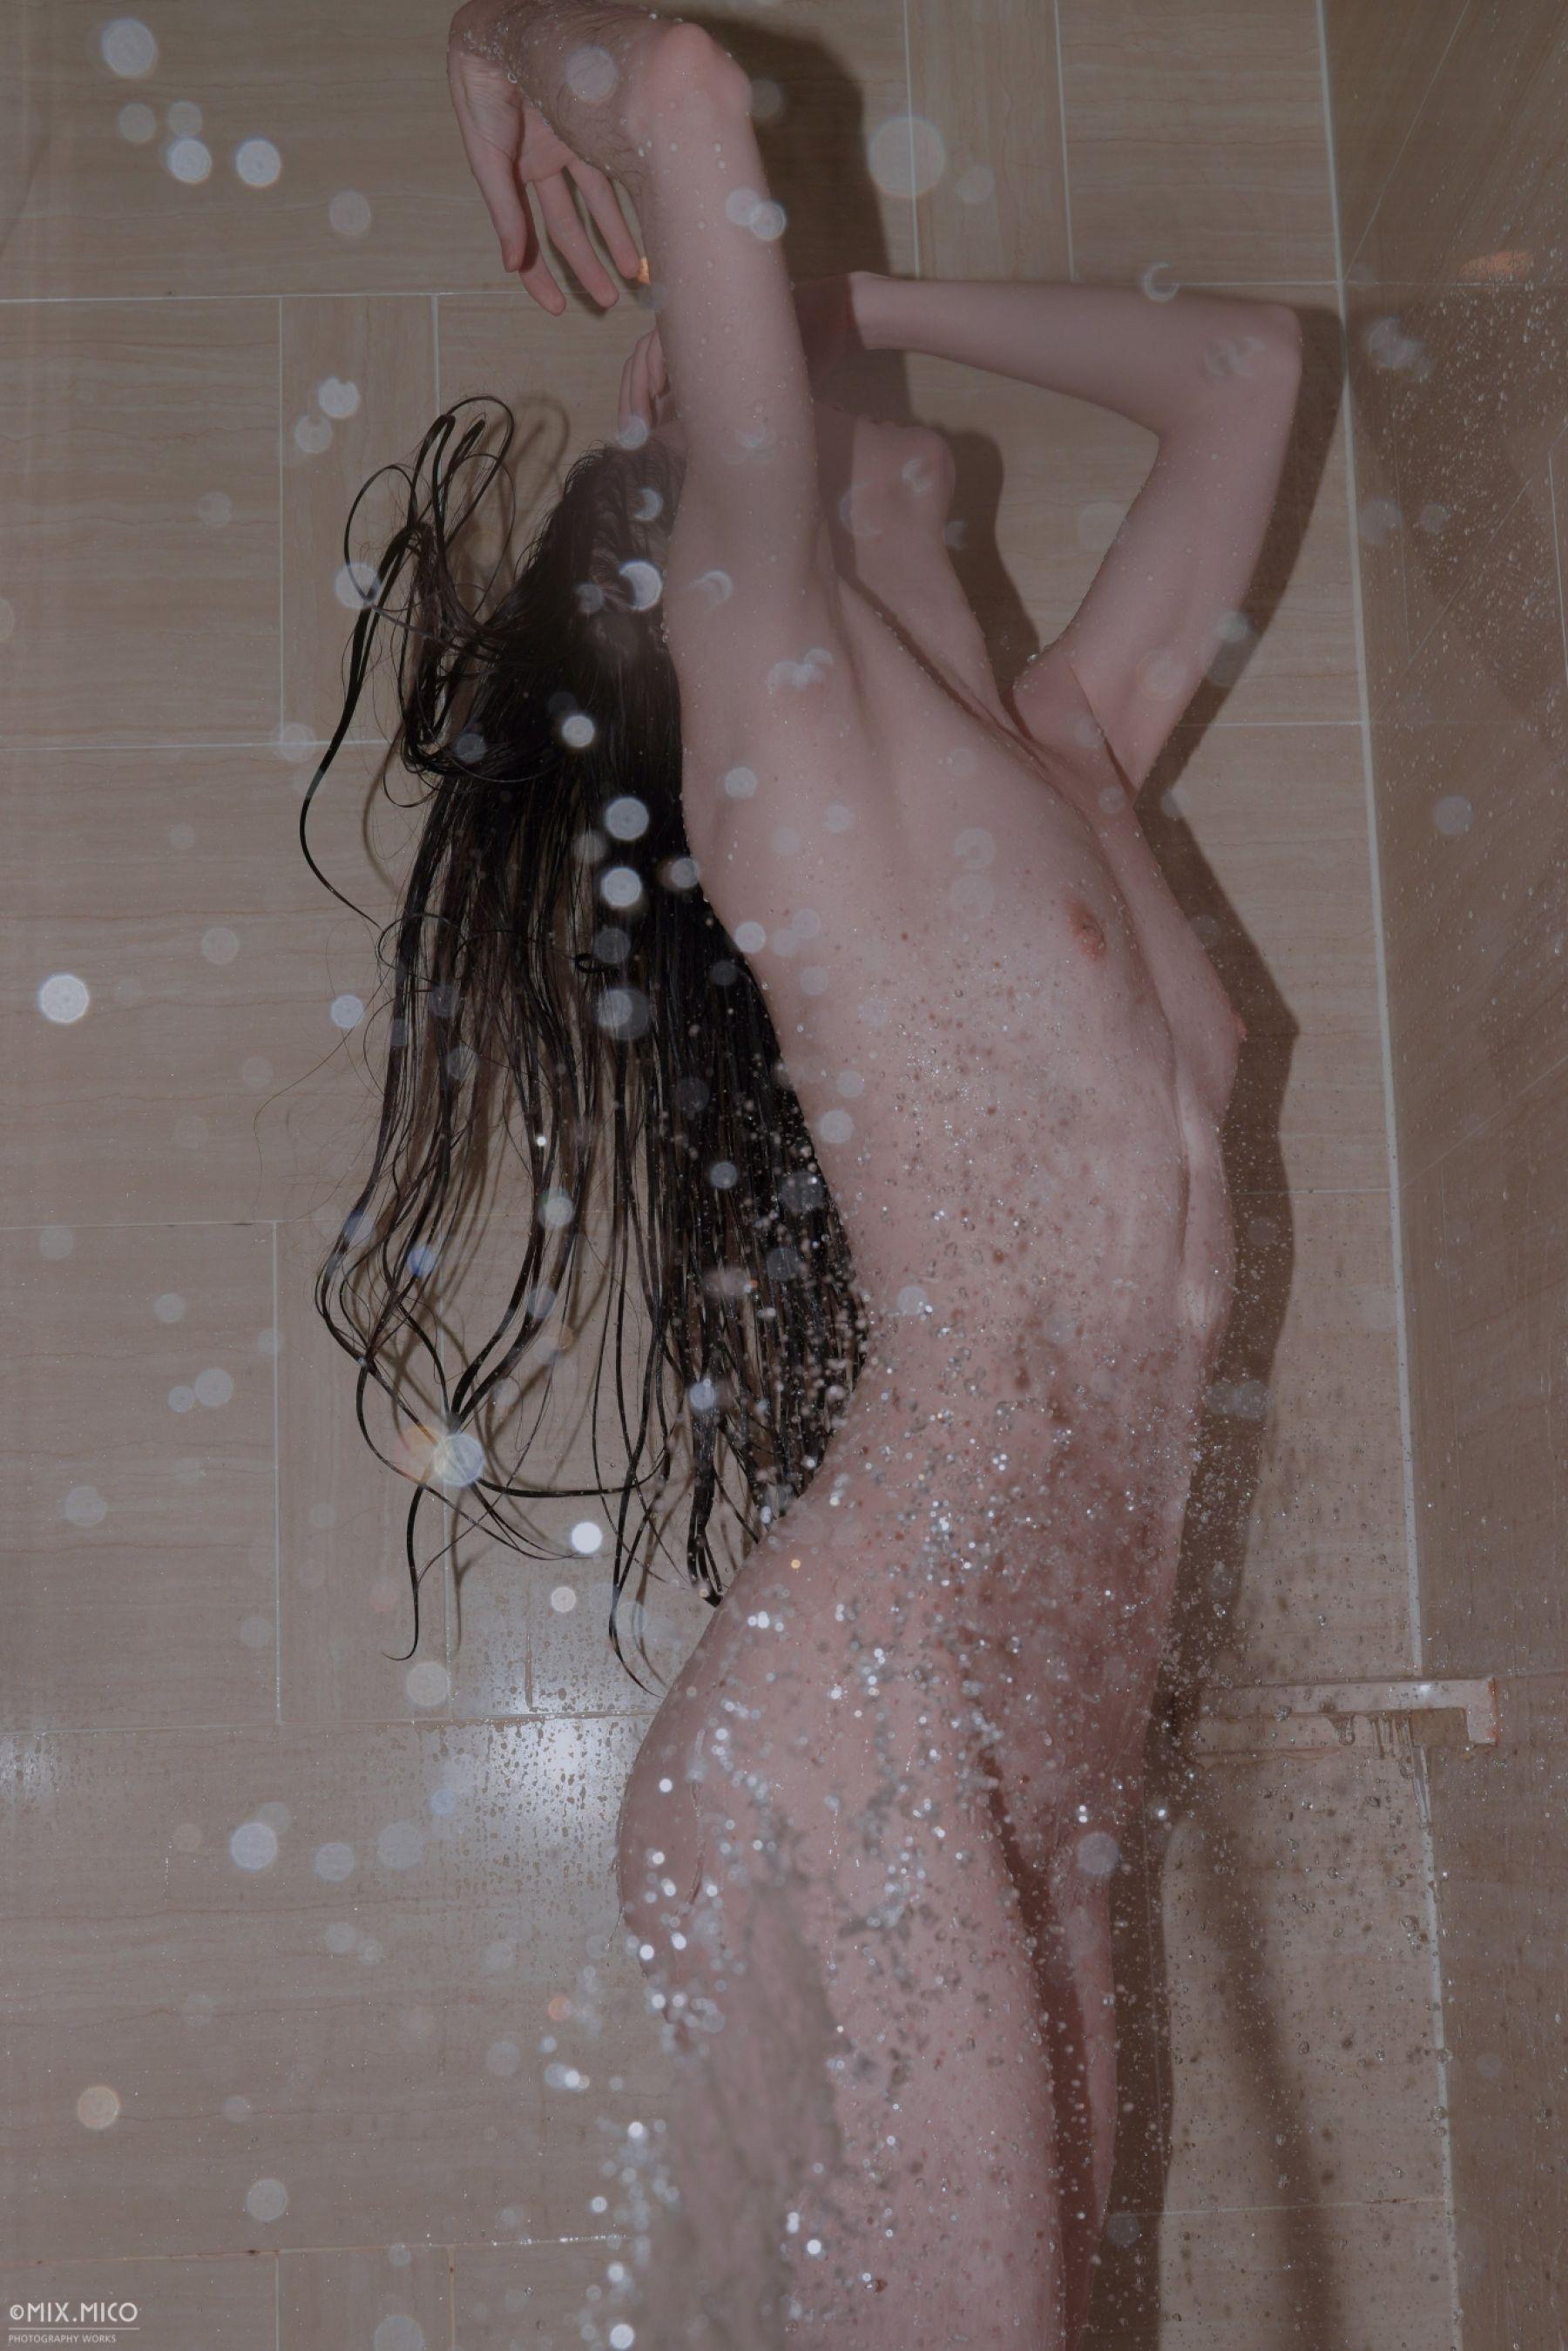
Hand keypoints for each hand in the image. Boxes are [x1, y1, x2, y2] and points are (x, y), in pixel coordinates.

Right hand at [447, 25, 642, 313]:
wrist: (506, 28)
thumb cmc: (487, 88)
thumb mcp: (491, 157)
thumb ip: (504, 212)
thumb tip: (511, 267)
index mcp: (521, 169)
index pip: (532, 232)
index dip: (541, 274)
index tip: (557, 309)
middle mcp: (550, 160)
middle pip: (569, 226)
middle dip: (587, 265)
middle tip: (608, 301)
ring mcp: (577, 143)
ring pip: (598, 203)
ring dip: (617, 240)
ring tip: (635, 275)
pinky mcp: (600, 124)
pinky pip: (618, 170)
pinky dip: (629, 201)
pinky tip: (649, 228)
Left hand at [615, 276, 860, 436]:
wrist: (827, 324)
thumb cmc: (796, 365)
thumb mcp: (752, 403)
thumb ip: (722, 416)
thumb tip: (704, 459)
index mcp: (696, 352)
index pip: (649, 372)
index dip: (635, 401)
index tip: (634, 437)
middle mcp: (691, 334)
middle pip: (639, 361)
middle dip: (629, 399)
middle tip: (630, 436)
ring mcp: (697, 320)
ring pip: (645, 351)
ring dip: (637, 388)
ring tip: (640, 423)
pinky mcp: (706, 312)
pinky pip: (665, 338)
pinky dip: (656, 365)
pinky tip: (660, 392)